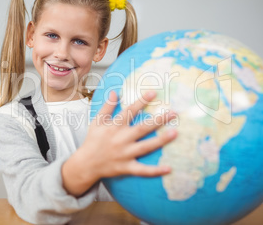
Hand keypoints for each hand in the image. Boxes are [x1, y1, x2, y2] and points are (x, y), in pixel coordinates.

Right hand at [62, 90, 176, 196]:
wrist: (86, 163)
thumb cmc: (93, 140)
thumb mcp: (97, 121)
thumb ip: (107, 107)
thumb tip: (114, 92)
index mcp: (114, 126)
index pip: (130, 111)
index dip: (141, 101)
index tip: (154, 93)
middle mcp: (121, 139)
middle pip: (142, 128)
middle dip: (158, 120)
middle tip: (174, 113)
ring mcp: (125, 154)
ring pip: (146, 147)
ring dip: (161, 141)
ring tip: (175, 133)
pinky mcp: (127, 167)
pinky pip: (143, 170)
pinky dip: (155, 171)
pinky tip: (169, 168)